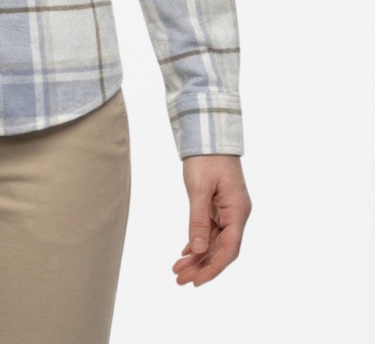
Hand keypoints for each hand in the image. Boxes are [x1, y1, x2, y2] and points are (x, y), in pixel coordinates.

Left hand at [173, 154, 250, 286]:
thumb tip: (199, 249)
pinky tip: (186, 253)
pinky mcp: (219, 205)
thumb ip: (199, 219)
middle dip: (202, 266)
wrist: (209, 134)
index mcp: (237, 211)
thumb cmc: (206, 157)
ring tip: (178, 270)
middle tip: (179, 279)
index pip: (229, 249)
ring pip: (214, 241)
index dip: (213, 268)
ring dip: (198, 256)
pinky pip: (211, 230)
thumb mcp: (199, 188)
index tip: (196, 281)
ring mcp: (228, 210)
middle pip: (221, 249)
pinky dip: (199, 242)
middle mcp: (236, 214)